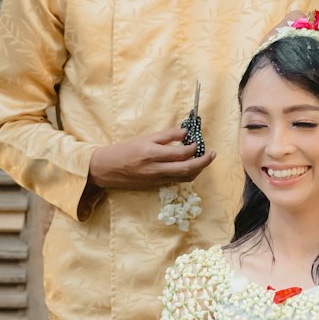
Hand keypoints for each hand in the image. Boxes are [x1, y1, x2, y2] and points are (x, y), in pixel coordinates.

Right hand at [88, 128, 215, 190]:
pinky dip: (186, 175)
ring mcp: (157, 180)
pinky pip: (176, 181)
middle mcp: (156, 169)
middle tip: (212, 154)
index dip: (194, 147)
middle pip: (188, 168)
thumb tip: (186, 133)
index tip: (198, 141)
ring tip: (204, 161)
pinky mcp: (156, 186)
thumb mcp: (145, 138)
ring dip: (198, 170)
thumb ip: (166, 136)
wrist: (106, 169)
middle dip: (203, 162)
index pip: (181, 153)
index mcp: (152, 153)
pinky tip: (190, 167)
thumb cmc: (124, 150)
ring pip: (185, 177)